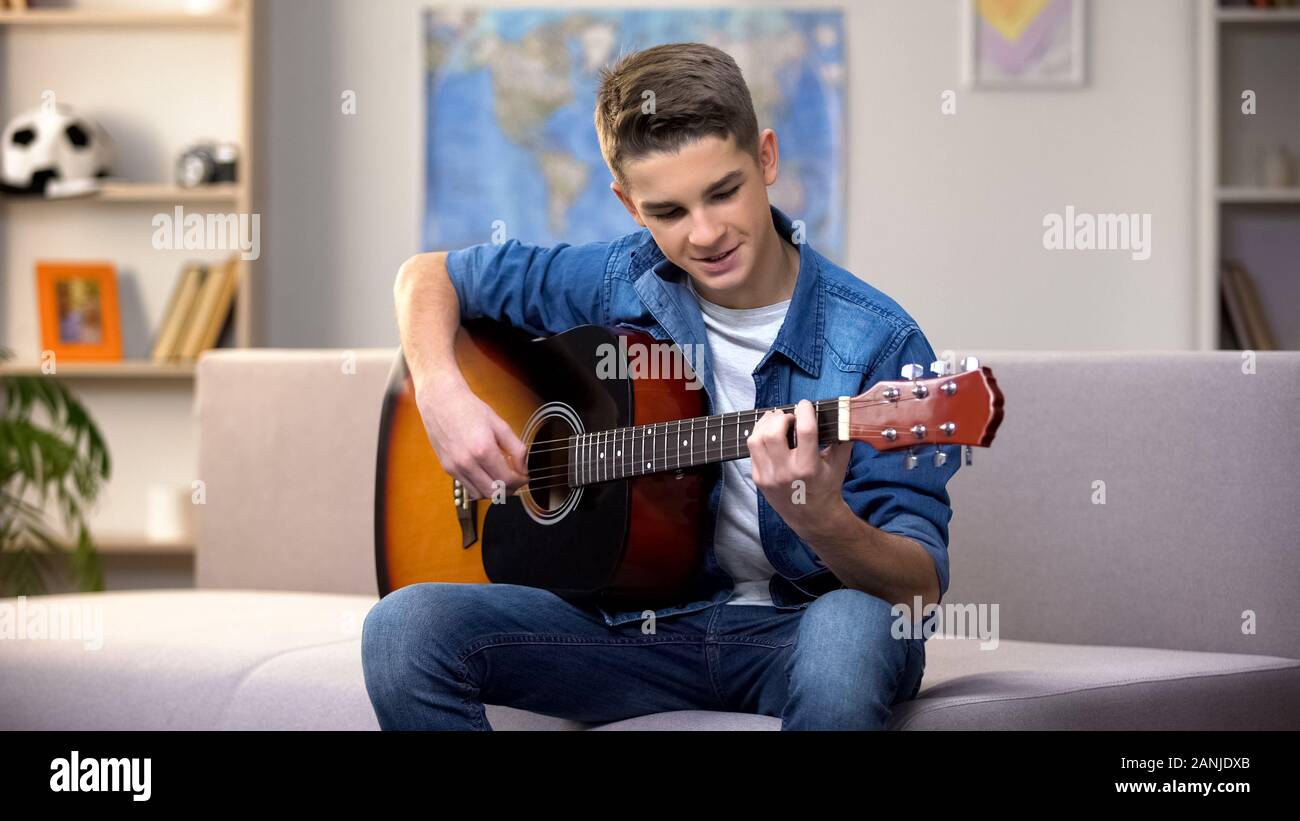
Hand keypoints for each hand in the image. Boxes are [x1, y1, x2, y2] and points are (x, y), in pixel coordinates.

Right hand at [415, 374, 528, 499]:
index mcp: (483, 450)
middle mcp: (467, 462)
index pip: (507, 480)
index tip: (524, 476)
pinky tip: (485, 472)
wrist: (441, 401)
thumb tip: (524, 469)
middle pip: (494, 493)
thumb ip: (517, 449)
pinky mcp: (447, 468)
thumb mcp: (500, 425)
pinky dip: (479, 485)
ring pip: (480, 494)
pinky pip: (467, 487)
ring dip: (494, 490)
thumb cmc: (470, 409)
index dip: (520, 482)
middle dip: (509, 489)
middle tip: (515, 479)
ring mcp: (455, 467)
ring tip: (501, 477)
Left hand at [746, 399, 854, 539]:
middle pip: (773, 433)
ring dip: (766, 424)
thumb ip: (842, 438)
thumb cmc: (827, 487)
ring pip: (756, 439)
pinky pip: (752, 449)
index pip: (805, 430)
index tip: (805, 405)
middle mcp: (786, 472)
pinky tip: (769, 433)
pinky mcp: (759, 478)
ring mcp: (769, 476)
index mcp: (809, 467)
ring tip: (777, 421)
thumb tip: (846, 413)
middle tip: (790, 417)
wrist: (811, 517)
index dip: (805, 411)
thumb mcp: (839, 464)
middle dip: (781, 417)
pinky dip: (759, 436)